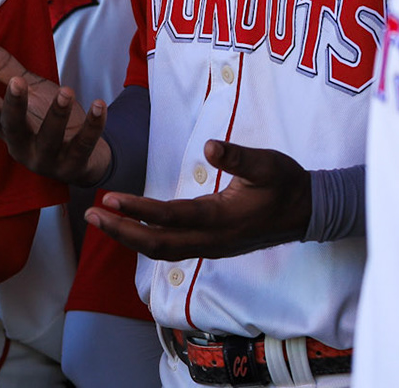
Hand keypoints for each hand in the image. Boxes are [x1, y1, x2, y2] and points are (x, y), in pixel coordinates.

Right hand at [0, 37, 109, 184]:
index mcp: (7, 128)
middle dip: (14, 105)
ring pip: (49, 139)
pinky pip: (83, 145)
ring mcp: (48, 159)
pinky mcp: (74, 165)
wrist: (85, 157)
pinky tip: (98, 105)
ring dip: (57, 114)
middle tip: (17, 82)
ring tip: (66, 90)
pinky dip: (92, 125)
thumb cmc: (49, 119)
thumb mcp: (30, 91)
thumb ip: (5, 69)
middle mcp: (22, 147)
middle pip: (13, 127)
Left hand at [87, 139, 310, 259]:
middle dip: (122, 232)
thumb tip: (209, 146)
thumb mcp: (268, 163)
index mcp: (223, 219)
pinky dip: (145, 241)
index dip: (140, 212)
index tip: (110, 200)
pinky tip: (129, 230)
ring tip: (100, 222)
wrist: (308, 211)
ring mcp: (211, 247)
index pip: (172, 218)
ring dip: (129, 238)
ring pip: (163, 251)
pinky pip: (172, 249)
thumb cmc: (286, 183)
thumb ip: (239, 157)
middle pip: (159, 245)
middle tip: (90, 217)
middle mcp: (213, 240)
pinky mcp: (211, 245)